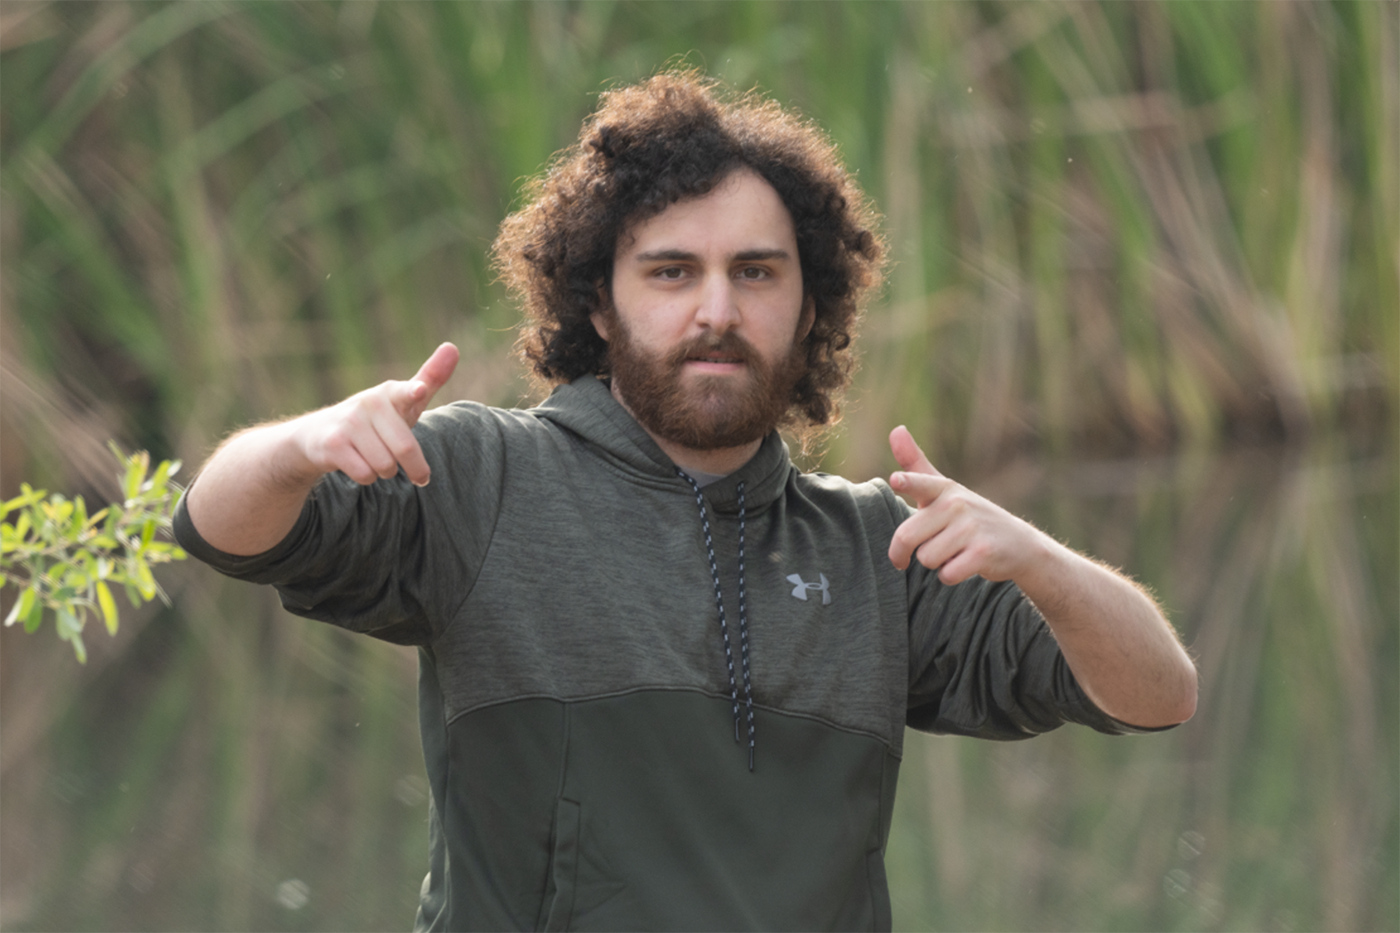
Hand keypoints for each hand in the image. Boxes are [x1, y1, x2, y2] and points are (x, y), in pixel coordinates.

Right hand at [292, 342, 459, 486]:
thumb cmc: (376, 419)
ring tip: (373, 457)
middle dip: (414, 467)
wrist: (318, 434)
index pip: (404, 393)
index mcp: (390, 393)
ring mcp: (348, 423)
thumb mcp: (403, 400)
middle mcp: (369, 403)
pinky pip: (365, 475)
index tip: (418, 391)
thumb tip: (452, 347)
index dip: (414, 392)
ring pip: (385, 466)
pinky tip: (357, 463)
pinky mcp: (333, 444)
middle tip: (416, 472)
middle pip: (404, 448)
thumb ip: (430, 379)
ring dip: (385, 471)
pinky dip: (367, 477)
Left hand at [886, 425, 1047, 582]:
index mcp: (943, 489)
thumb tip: (896, 429)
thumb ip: (915, 466)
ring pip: (926, 558)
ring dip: (936, 563)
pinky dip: (951, 575)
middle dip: (903, 553)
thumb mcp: (943, 490)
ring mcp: (971, 528)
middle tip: (905, 558)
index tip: (895, 480)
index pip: (921, 482)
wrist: (1018, 543)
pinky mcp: (983, 553)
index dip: (907, 482)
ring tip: (953, 551)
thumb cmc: (968, 516)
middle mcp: (957, 504)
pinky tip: (965, 563)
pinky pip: (946, 574)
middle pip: (907, 537)